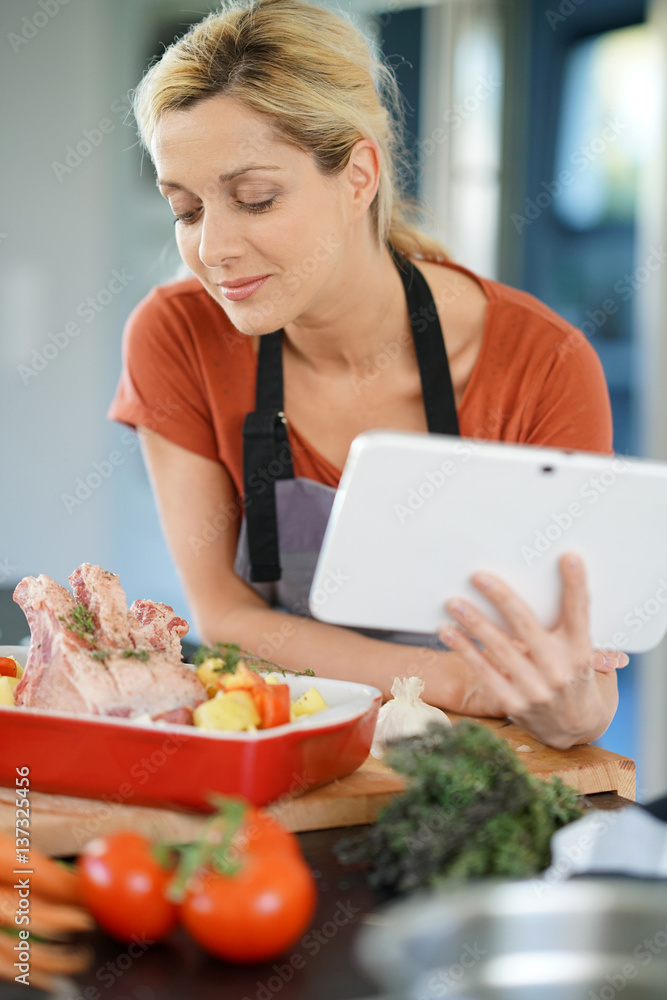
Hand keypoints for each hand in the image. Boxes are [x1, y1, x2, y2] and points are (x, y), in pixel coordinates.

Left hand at [438, 553, 619, 748]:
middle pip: (527, 625)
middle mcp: (559, 669)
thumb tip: (556, 577)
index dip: (575, 584)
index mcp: (580, 650)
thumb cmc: (575, 677)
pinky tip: (448, 631)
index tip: (568, 558)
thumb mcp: (583, 650)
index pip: (580, 612)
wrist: (576, 729)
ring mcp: (535, 689)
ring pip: (499, 648)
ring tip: (454, 602)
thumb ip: (569, 623)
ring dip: (474, 623)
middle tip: (479, 577)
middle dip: (502, 598)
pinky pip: (484, 671)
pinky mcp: (513, 703)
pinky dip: (465, 650)